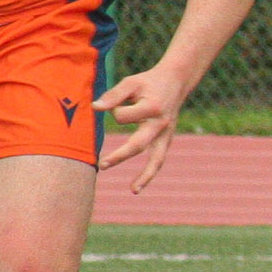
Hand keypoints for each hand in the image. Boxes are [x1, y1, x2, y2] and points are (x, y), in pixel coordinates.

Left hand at [94, 62, 191, 192]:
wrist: (175, 81)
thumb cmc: (148, 82)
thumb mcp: (130, 83)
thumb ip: (113, 96)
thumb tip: (95, 108)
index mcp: (152, 108)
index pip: (122, 117)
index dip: (114, 109)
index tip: (117, 101)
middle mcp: (161, 124)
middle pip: (138, 145)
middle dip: (120, 155)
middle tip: (102, 164)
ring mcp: (166, 134)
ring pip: (156, 159)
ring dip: (145, 176)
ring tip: (133, 190)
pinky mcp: (167, 139)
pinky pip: (159, 159)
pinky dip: (150, 173)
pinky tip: (138, 185)